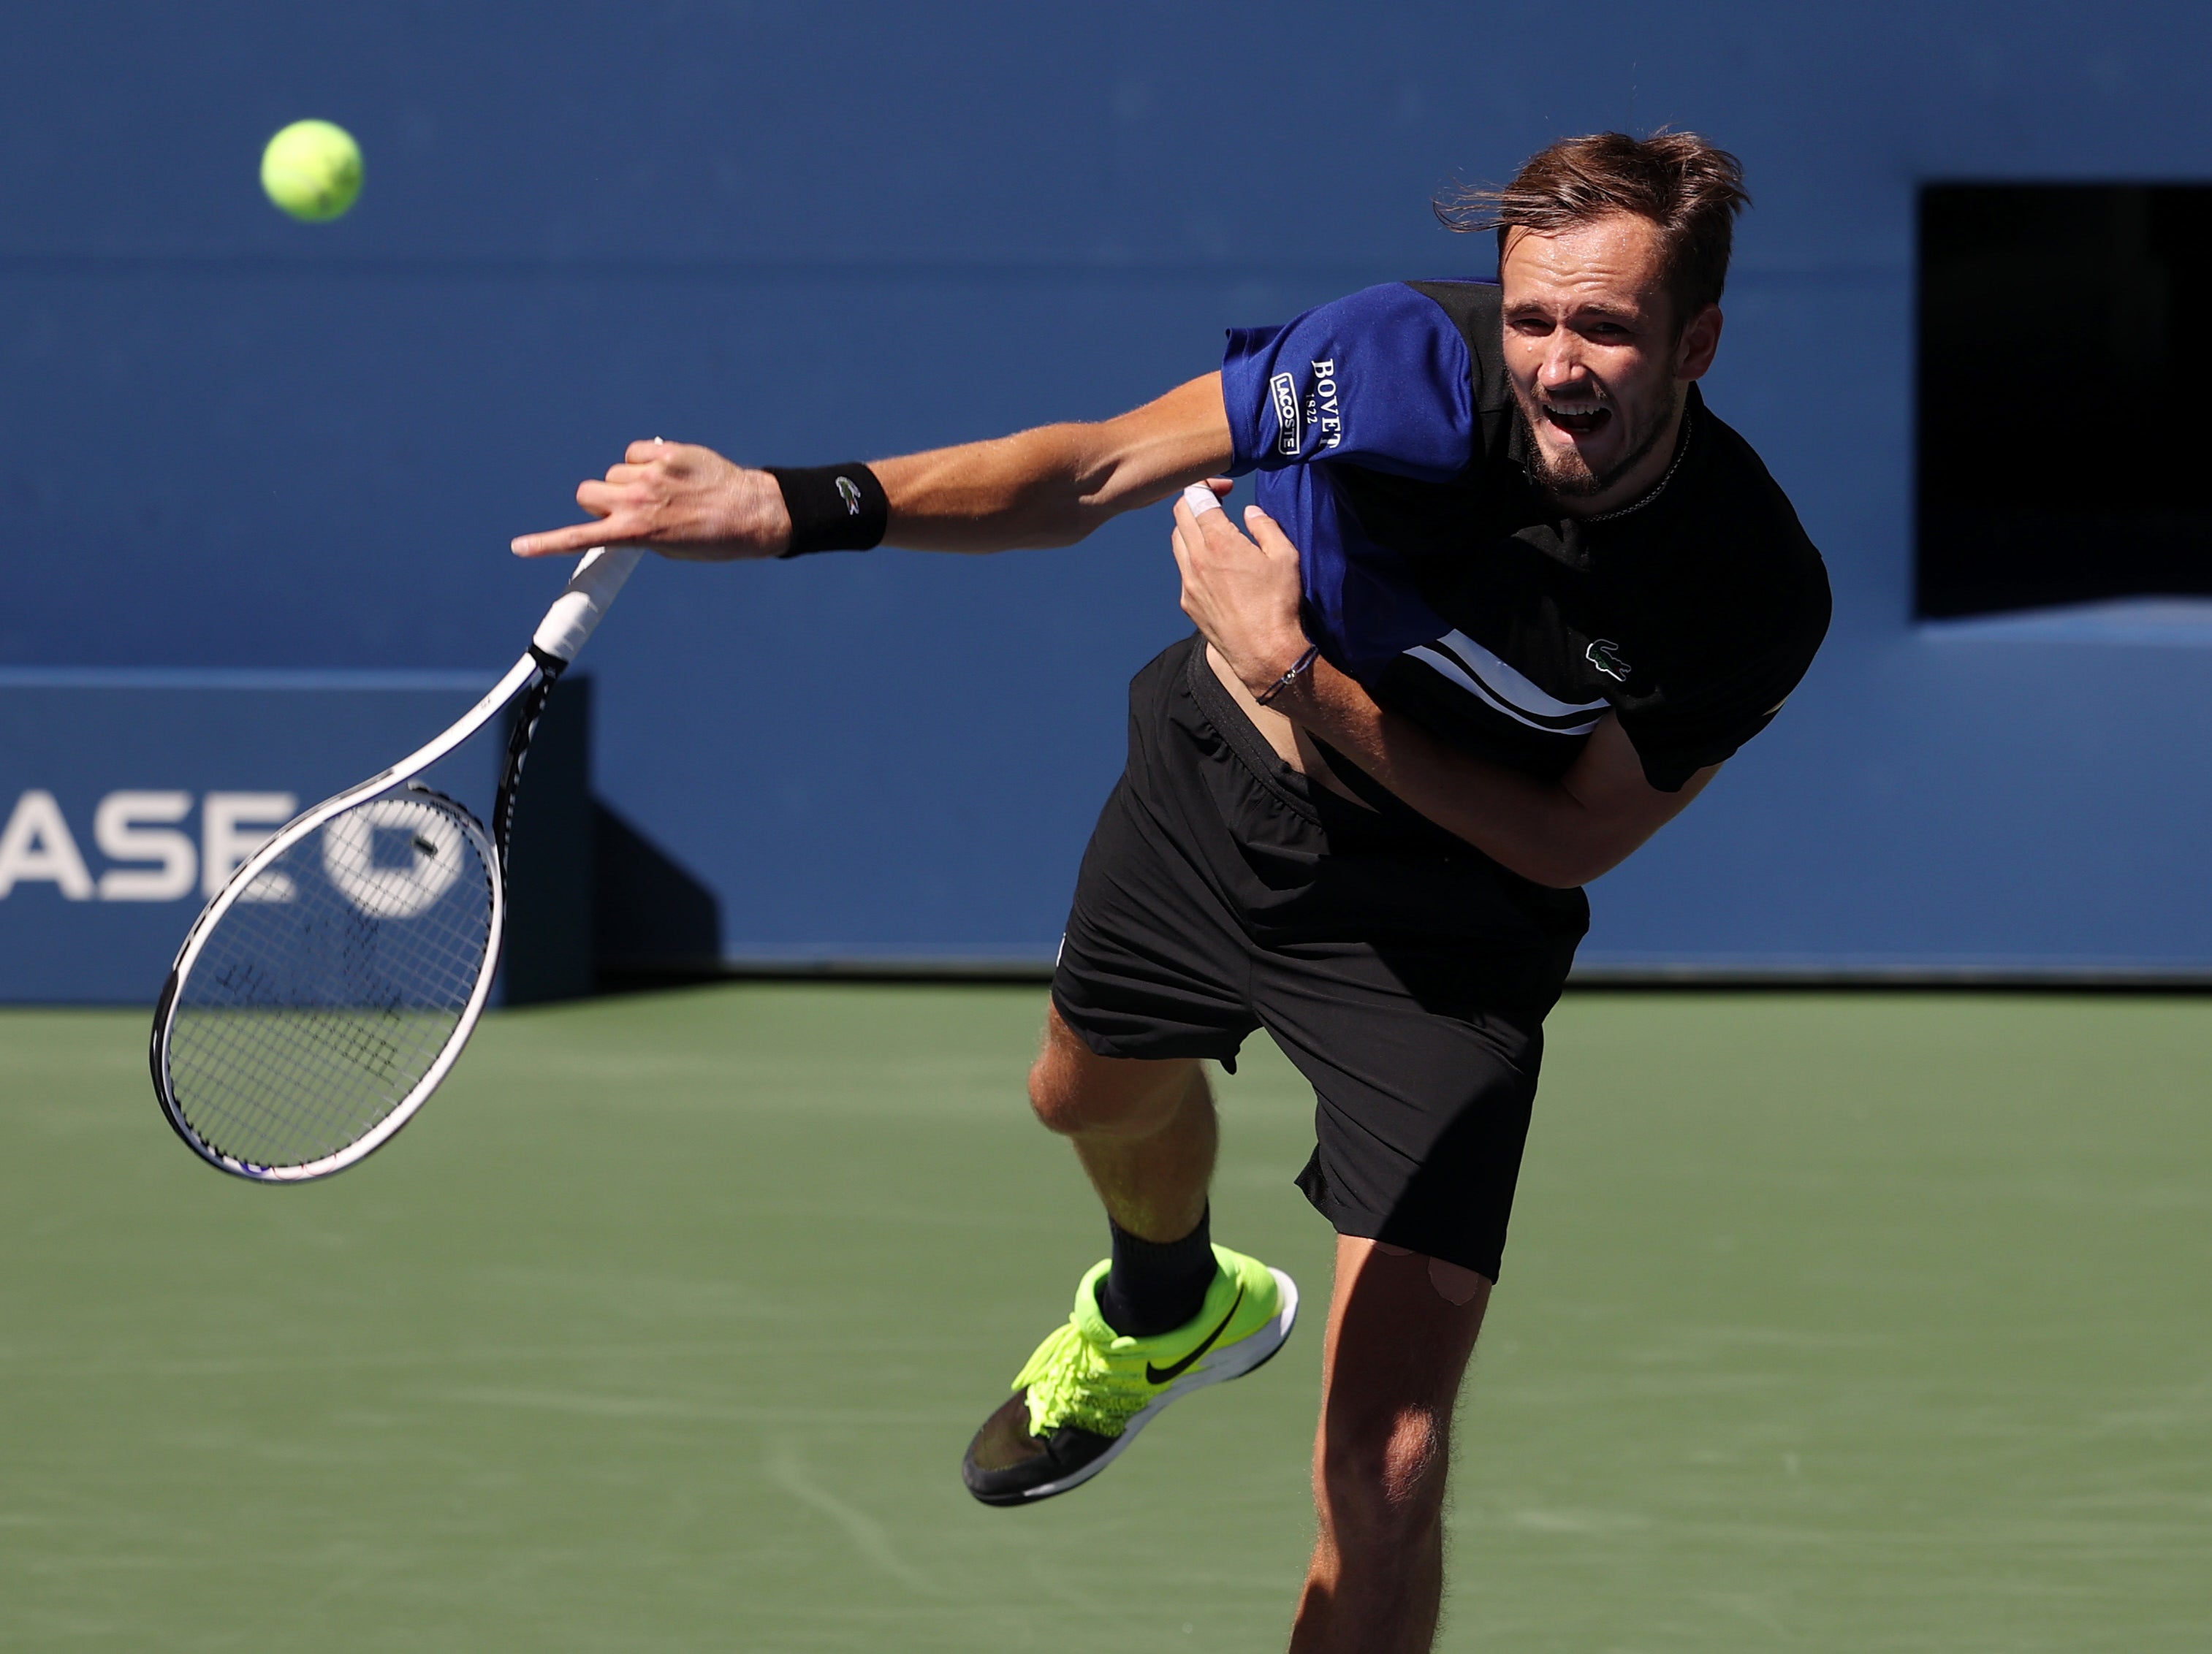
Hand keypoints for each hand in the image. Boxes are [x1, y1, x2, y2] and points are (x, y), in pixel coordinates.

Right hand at [510, 439, 792, 560]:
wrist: (755, 513)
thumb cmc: (713, 539)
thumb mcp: (669, 549)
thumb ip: (636, 532)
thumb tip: (615, 516)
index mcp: (636, 533)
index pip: (580, 538)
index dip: (546, 545)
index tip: (519, 548)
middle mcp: (639, 500)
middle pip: (587, 493)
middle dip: (598, 503)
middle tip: (625, 510)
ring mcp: (652, 474)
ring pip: (613, 473)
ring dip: (626, 482)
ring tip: (662, 493)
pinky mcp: (667, 452)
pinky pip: (636, 452)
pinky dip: (645, 461)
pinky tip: (670, 472)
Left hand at [1170, 484, 1311, 697]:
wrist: (1264, 652)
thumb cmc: (1279, 605)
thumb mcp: (1285, 557)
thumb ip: (1265, 526)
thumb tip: (1250, 512)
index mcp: (1220, 543)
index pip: (1197, 497)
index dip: (1209, 484)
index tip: (1226, 488)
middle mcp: (1197, 560)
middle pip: (1179, 514)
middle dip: (1195, 501)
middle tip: (1216, 503)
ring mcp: (1188, 583)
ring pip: (1177, 541)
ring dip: (1191, 529)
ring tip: (1215, 533)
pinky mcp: (1187, 602)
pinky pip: (1182, 569)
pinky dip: (1193, 557)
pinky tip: (1215, 566)